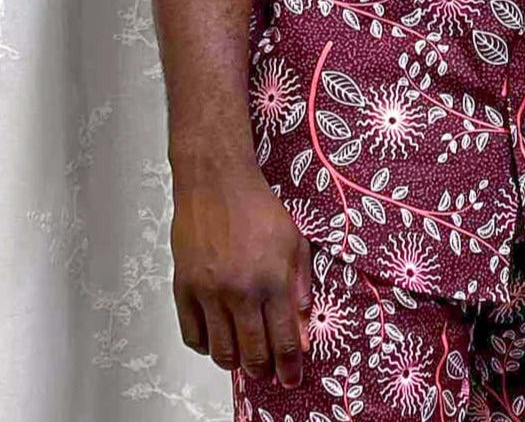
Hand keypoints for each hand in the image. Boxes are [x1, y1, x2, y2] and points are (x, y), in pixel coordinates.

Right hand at [170, 164, 312, 388]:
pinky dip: (205, 345)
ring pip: (221, 351)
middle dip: (263, 370)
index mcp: (272, 279)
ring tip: (243, 355)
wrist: (216, 182)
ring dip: (235, 361)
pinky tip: (216, 337)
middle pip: (252, 353)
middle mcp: (240, 291)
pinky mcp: (184, 288)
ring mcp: (209, 293)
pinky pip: (192, 335)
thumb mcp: (294, 241)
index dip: (289, 367)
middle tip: (267, 370)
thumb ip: (300, 286)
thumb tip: (303, 327)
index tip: (292, 379)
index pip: (283, 340)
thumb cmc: (257, 206)